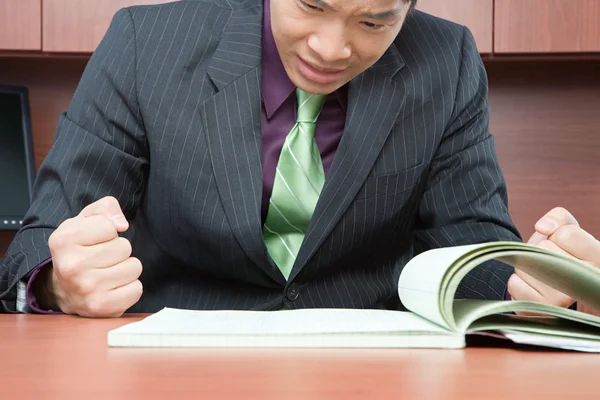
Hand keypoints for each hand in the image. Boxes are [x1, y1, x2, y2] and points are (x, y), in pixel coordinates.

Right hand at [44, 196, 142, 316]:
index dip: (108, 231)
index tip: (95, 240)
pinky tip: (113, 287)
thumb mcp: (85, 221)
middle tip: (102, 258)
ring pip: (134, 267)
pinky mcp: (101, 307)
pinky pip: (137, 289)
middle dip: (118, 250)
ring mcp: (86, 290)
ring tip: (108, 272)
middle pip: (125, 247)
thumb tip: (121, 224)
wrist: (63, 290)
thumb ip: (106, 208)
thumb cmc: (80, 250)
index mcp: (63, 241)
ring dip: (126, 268)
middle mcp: (71, 267)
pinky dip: (129, 287)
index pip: (109, 226)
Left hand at [507, 207, 599, 315]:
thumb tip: (543, 227)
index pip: (567, 234)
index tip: (562, 243)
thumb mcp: (566, 228)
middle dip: (540, 249)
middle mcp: (586, 282)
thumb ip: (559, 217)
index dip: (557, 234)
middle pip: (545, 249)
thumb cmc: (559, 251)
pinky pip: (514, 283)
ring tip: (541, 274)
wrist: (548, 282)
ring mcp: (564, 300)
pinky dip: (516, 280)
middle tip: (550, 261)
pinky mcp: (542, 310)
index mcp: (598, 259)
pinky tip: (532, 286)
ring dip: (527, 265)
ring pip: (528, 265)